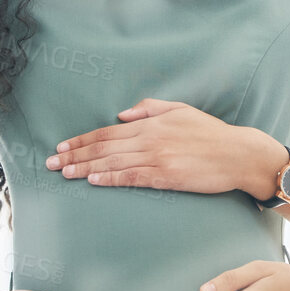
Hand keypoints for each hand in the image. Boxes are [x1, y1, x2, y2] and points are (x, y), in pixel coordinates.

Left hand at [44, 97, 283, 196]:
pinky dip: (110, 178)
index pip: (107, 131)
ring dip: (85, 168)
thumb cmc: (212, 133)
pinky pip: (132, 178)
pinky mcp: (166, 177)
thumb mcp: (181, 110)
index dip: (82, 139)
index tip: (62, 146)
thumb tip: (121, 115)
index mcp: (151, 123)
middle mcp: (150, 139)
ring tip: (64, 173)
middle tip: (51, 163)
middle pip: (104, 147)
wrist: (238, 154)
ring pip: (112, 162)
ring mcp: (157, 158)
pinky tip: (93, 181)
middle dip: (75, 155)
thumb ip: (149, 110)